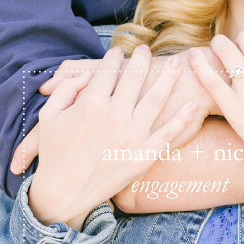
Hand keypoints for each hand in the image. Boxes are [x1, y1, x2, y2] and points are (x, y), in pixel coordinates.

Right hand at [27, 45, 197, 228]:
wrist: (64, 193)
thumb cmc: (54, 153)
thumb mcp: (49, 115)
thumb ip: (67, 88)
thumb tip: (89, 75)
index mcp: (91, 103)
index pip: (108, 71)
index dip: (113, 58)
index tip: (117, 52)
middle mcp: (116, 115)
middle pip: (135, 78)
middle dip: (142, 60)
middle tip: (147, 50)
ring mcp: (133, 135)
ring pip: (157, 97)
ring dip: (169, 77)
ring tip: (177, 63)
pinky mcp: (145, 155)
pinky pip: (169, 132)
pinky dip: (184, 117)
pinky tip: (194, 104)